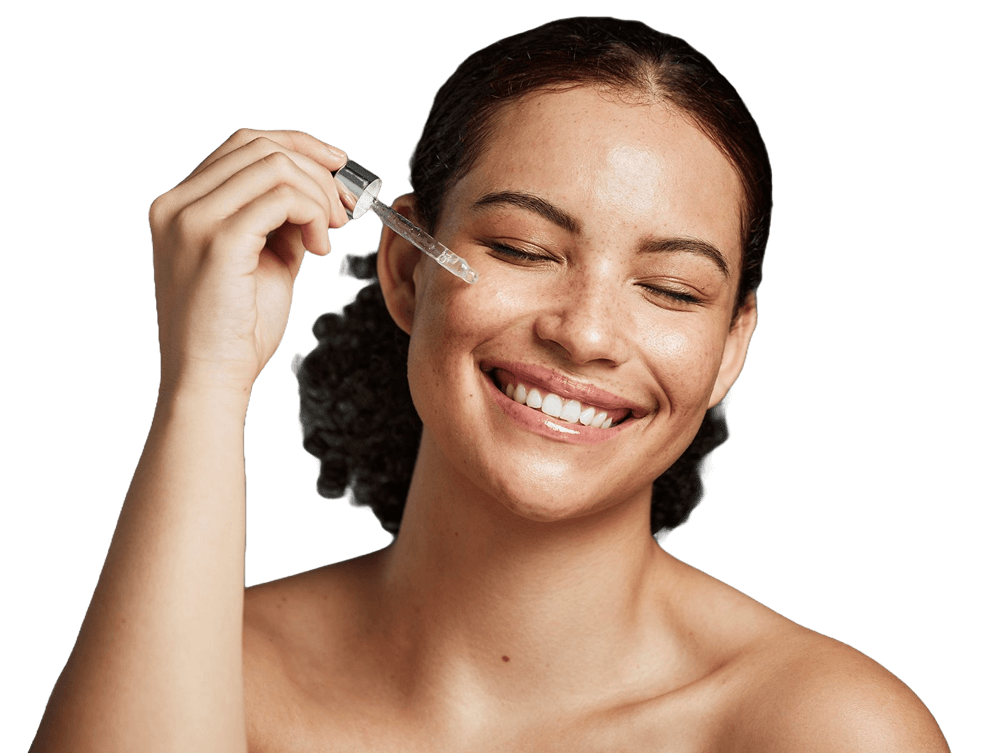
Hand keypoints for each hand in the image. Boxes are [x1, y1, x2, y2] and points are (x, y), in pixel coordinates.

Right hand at [148, 129, 350, 398]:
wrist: (208, 379)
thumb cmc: (234, 331)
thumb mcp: (262, 262)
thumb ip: (280, 224)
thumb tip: (317, 196)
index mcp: (181, 206)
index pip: (242, 144)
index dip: (297, 145)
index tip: (336, 165)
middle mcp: (177, 204)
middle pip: (260, 145)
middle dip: (315, 168)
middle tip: (344, 209)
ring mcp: (193, 219)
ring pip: (275, 166)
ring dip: (318, 195)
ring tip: (329, 235)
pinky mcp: (218, 240)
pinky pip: (283, 198)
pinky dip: (313, 214)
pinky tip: (317, 248)